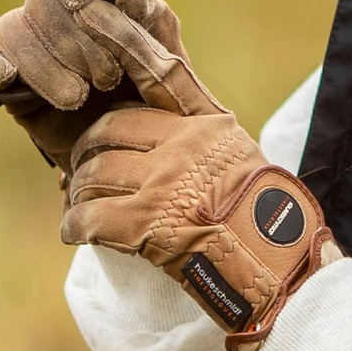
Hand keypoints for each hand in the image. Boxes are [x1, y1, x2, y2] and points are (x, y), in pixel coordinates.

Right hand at [0, 0, 211, 164]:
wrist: (137, 156)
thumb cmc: (159, 104)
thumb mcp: (167, 59)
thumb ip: (148, 15)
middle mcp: (59, 8)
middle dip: (75, 41)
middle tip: (107, 78)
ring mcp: (28, 41)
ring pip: (13, 28)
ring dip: (45, 65)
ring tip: (78, 98)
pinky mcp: (6, 77)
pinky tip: (6, 79)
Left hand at [64, 101, 333, 350]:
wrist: (279, 268)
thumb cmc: (267, 218)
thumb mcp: (243, 156)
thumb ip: (206, 133)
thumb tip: (165, 123)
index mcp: (205, 127)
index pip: (150, 86)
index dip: (115, 82)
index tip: (97, 81)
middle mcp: (181, 147)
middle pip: (107, 131)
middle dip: (86, 151)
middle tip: (80, 167)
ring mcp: (161, 185)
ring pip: (94, 174)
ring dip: (78, 191)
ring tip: (77, 203)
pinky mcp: (145, 226)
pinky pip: (90, 218)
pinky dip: (73, 225)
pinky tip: (72, 231)